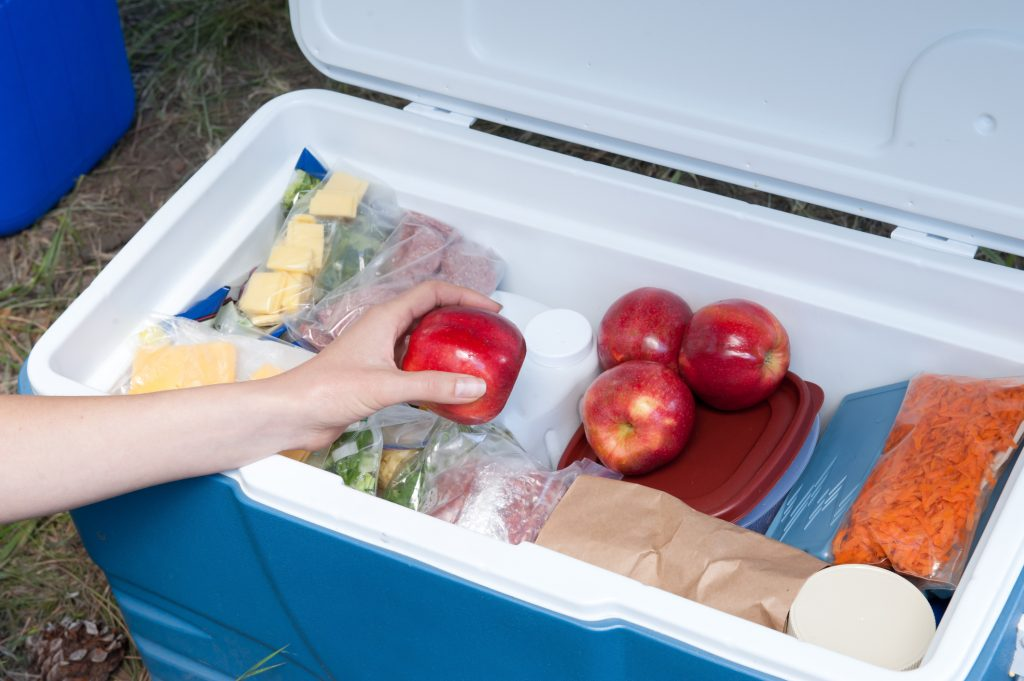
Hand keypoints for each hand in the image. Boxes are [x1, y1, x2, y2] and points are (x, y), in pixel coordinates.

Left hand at [272, 281, 500, 449]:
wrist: (294, 413)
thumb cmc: (327, 389)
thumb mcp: (387, 385)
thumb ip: (432, 385)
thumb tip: (473, 386)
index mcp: (384, 317)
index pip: (432, 292)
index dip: (464, 295)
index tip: (490, 309)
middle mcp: (383, 329)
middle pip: (429, 311)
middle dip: (459, 316)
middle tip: (485, 331)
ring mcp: (379, 351)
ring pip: (421, 338)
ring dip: (447, 343)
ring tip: (472, 356)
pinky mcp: (376, 374)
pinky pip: (413, 364)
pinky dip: (433, 369)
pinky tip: (445, 384)